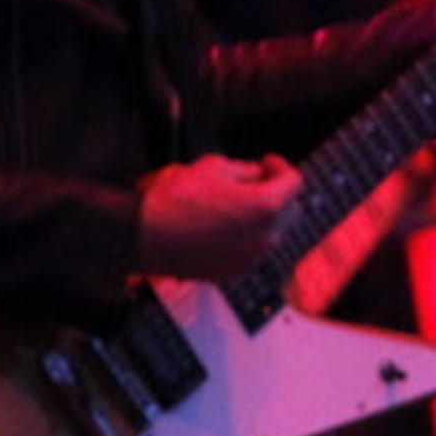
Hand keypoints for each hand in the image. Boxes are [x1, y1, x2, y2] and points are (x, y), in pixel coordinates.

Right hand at [135, 154, 300, 279]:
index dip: (280, 167)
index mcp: (264, 206)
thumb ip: (245, 169)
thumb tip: (258, 173)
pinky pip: (253, 251)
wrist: (141, 235)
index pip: (294, 182)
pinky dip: (248, 237)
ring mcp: (251, 258)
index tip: (267, 162)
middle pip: (291, 209)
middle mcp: (265, 236)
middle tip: (256, 181)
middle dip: (278, 193)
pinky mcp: (235, 272)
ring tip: (236, 204)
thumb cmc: (174, 198)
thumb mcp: (213, 166)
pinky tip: (224, 227)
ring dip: (264, 217)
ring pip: (273, 232)